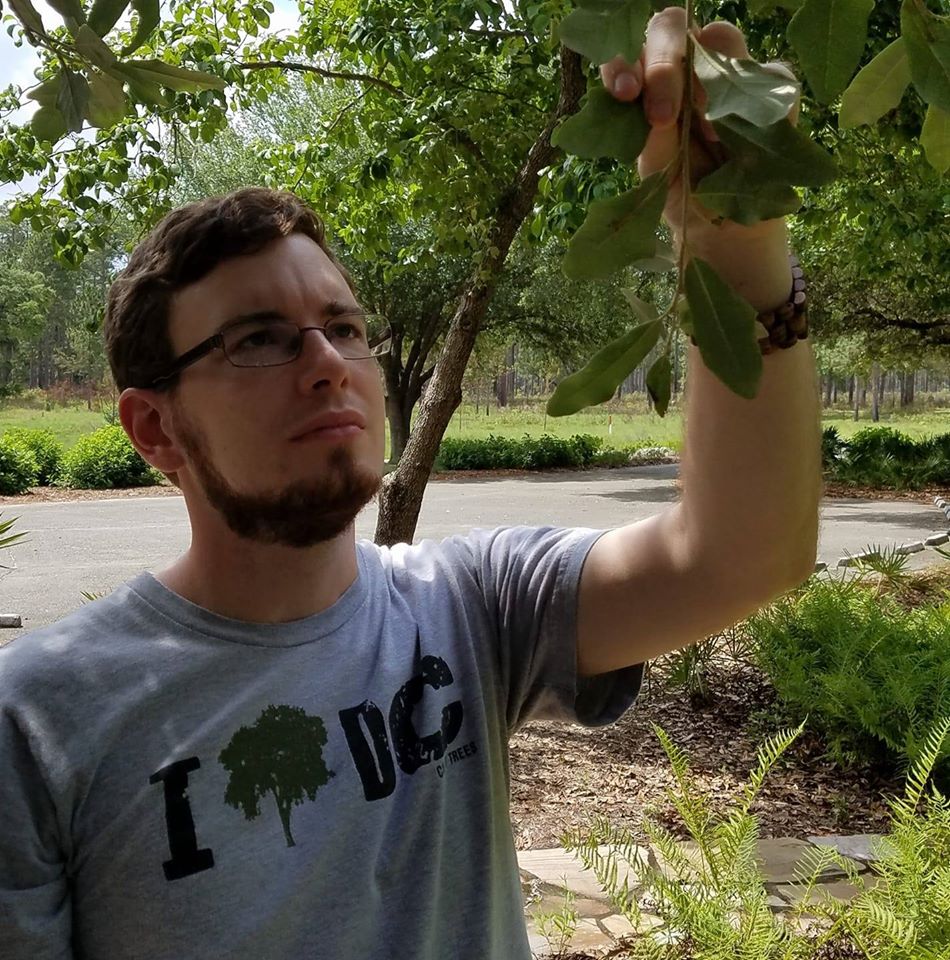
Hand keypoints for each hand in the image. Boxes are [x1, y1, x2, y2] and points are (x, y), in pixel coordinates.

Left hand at [600, 7, 798, 246]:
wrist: (723, 228)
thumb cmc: (681, 194)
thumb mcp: (657, 176)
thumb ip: (651, 140)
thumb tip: (656, 109)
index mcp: (648, 86)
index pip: (630, 50)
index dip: (623, 61)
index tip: (625, 93)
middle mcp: (686, 70)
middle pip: (673, 26)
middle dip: (664, 63)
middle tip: (664, 114)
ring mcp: (728, 74)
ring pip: (721, 37)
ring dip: (708, 80)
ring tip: (709, 135)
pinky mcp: (771, 90)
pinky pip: (772, 75)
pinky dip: (755, 103)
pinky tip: (743, 142)